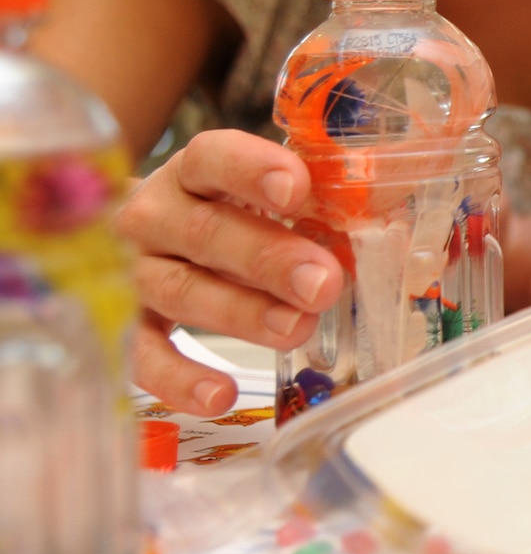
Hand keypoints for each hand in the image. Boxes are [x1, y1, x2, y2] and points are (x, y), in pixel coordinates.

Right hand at [114, 131, 342, 415]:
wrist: (136, 239)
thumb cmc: (223, 212)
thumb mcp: (259, 196)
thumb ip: (309, 206)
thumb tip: (384, 230)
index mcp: (191, 172)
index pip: (213, 159)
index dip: (252, 171)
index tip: (298, 190)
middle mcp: (153, 217)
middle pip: (205, 233)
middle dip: (268, 259)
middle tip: (322, 283)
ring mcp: (133, 272)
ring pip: (181, 292)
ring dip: (242, 314)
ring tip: (296, 330)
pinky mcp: (122, 326)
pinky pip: (143, 356)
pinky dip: (181, 378)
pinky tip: (221, 395)